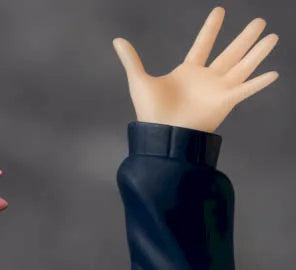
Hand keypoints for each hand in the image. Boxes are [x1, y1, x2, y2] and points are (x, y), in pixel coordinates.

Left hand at [113, 7, 278, 132]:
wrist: (160, 136)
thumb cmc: (149, 113)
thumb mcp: (139, 81)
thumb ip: (131, 60)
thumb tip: (117, 40)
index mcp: (187, 72)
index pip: (202, 45)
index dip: (210, 29)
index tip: (219, 11)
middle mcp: (206, 79)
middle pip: (230, 53)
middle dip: (245, 37)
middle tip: (260, 21)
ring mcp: (217, 90)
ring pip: (243, 66)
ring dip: (258, 52)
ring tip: (273, 36)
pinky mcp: (224, 102)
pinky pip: (246, 90)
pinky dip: (259, 82)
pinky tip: (274, 73)